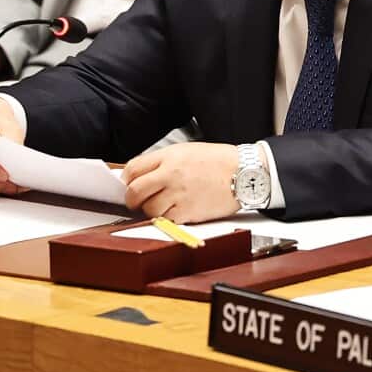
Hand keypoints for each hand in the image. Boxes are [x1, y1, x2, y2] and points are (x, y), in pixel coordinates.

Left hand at [121, 142, 240, 222]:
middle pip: (135, 191)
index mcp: (169, 157)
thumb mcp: (187, 151)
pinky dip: (166, 218)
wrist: (244, 172)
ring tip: (160, 206)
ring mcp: (178, 194)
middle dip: (131, 199)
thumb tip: (142, 175)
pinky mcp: (188, 212)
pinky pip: (166, 220)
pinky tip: (175, 211)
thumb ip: (163, 162)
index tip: (129, 184)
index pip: (133, 169)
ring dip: (150, 210)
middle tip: (136, 201)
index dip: (127, 179)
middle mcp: (170, 175)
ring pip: (148, 209)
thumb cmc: (219, 161)